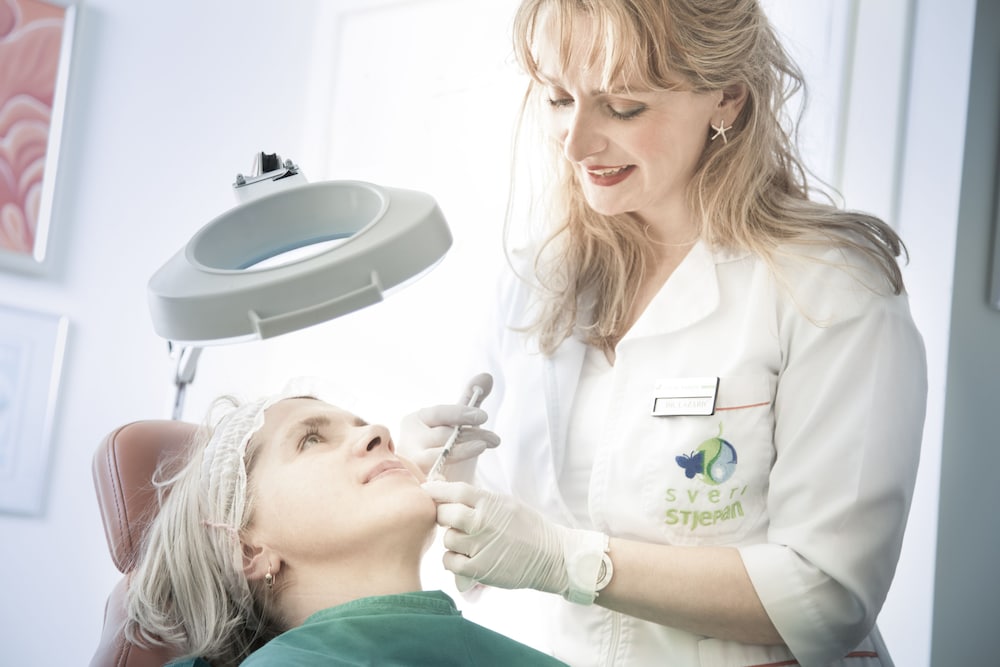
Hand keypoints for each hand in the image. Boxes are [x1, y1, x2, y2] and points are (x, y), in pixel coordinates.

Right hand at [398, 373, 498, 482]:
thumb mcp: (458, 422)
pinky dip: (455, 471)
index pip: (438, 413)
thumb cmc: (446, 447)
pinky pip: (440, 475)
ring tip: (486, 446)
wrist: (439, 482)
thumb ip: (470, 399)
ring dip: (467, 450)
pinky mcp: (417, 482)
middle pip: (442, 434)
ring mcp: (411, 463)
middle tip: (495, 438)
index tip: (483, 415)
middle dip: (471, 434)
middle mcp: (408, 440)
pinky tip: (471, 471)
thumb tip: (487, 376)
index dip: (460, 413)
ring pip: (441, 454)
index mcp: (414, 420)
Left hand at [422, 481, 608, 603]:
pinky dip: (452, 560)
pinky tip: (464, 557)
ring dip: (452, 540)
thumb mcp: (506, 504)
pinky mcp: (479, 569)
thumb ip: (480, 499)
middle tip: (449, 520)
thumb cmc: (528, 528)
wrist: (551, 556)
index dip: (436, 489)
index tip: (426, 490)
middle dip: (443, 516)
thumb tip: (448, 492)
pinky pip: (450, 561)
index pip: (454, 491)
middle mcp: (483, 522)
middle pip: (444, 514)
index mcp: (490, 502)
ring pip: (447, 539)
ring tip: (468, 542)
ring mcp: (480, 546)